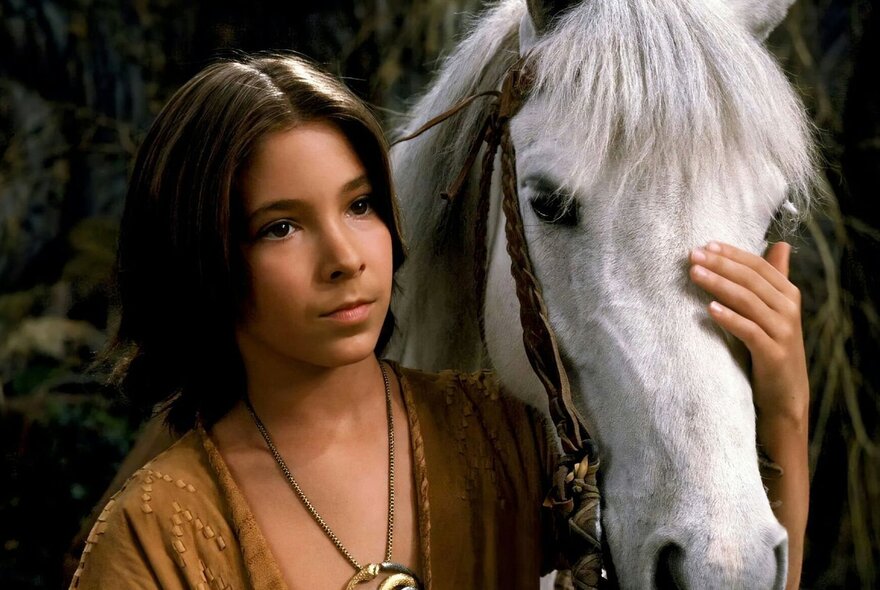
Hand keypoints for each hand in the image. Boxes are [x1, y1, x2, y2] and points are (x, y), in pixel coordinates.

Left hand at [688, 241, 808, 425]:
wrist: (786, 395)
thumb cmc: (771, 347)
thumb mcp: (774, 311)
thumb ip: (773, 279)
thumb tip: (781, 243)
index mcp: (788, 294)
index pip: (758, 266)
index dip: (732, 254)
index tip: (705, 245)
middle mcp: (788, 309)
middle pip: (751, 280)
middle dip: (721, 265)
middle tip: (692, 255)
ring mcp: (783, 332)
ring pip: (749, 301)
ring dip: (719, 285)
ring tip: (694, 275)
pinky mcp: (774, 354)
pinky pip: (750, 331)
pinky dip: (729, 318)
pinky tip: (710, 309)